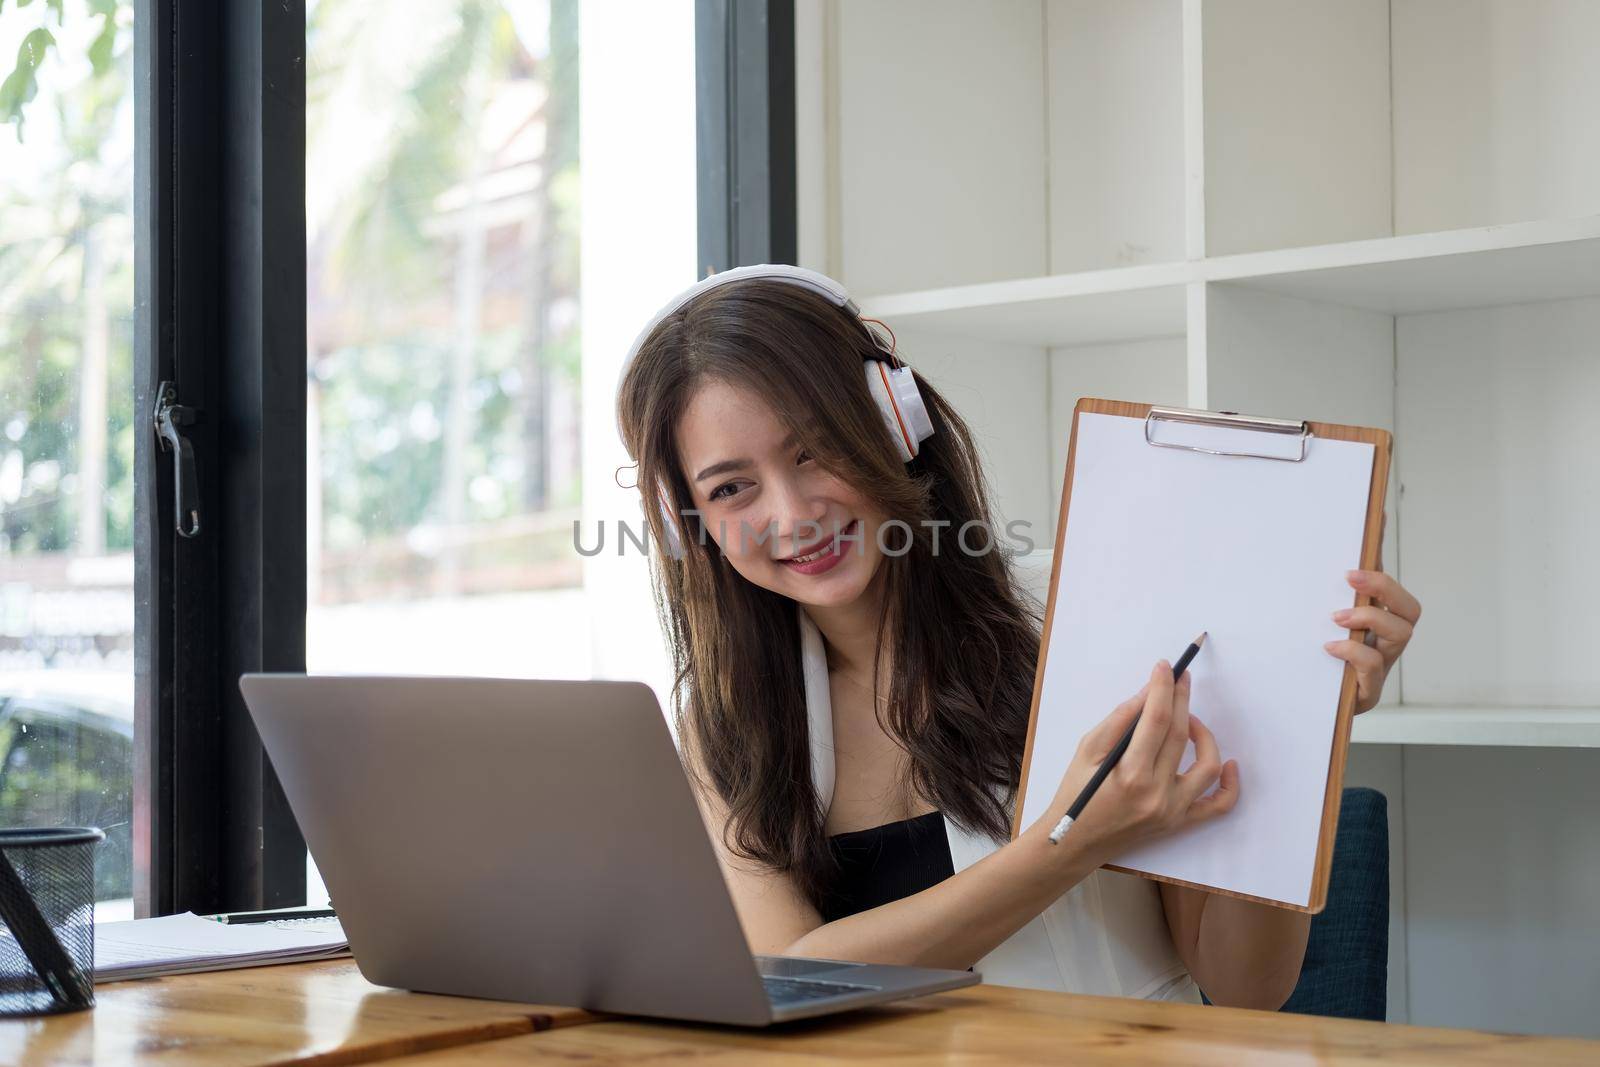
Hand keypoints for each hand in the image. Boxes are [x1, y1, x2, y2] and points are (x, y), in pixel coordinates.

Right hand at [1031, 661, 1238, 861]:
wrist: (1074, 843)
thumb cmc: (1075, 795)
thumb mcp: (1086, 751)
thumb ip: (1119, 720)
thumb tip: (1148, 694)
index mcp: (1129, 774)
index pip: (1156, 719)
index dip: (1162, 688)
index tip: (1165, 667)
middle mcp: (1156, 794)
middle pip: (1181, 735)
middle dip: (1182, 699)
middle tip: (1180, 678)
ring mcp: (1172, 811)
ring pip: (1207, 766)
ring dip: (1204, 735)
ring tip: (1189, 720)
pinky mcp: (1178, 822)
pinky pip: (1218, 806)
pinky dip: (1230, 784)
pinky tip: (1229, 763)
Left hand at [1325, 568, 1419, 713]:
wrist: (1303, 709)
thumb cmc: (1312, 665)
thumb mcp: (1316, 630)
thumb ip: (1324, 604)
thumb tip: (1321, 565)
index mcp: (1378, 627)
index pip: (1395, 594)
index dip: (1385, 575)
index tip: (1358, 561)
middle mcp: (1386, 645)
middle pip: (1410, 610)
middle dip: (1384, 588)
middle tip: (1350, 579)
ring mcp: (1381, 667)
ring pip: (1401, 633)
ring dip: (1370, 617)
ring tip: (1336, 618)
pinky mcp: (1368, 691)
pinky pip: (1373, 666)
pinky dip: (1354, 651)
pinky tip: (1330, 647)